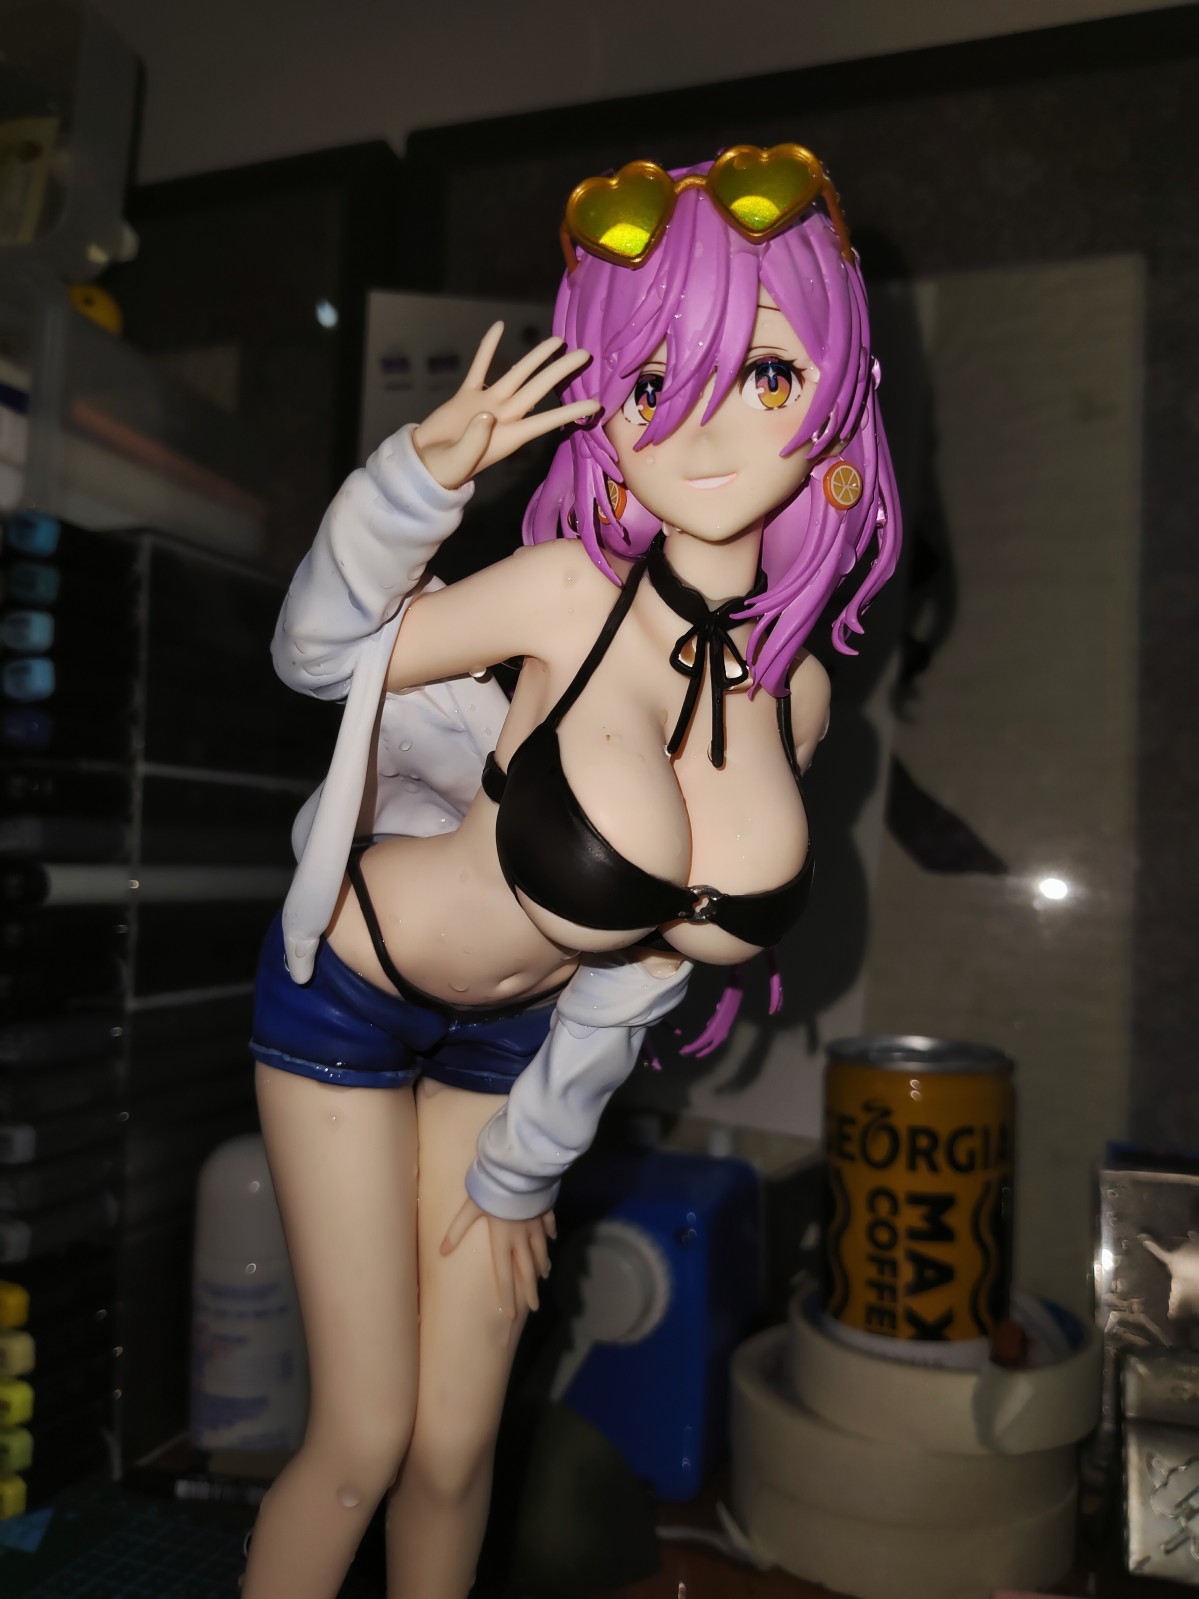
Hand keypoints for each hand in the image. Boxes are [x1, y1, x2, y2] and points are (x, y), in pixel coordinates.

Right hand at [412, 322, 599, 490]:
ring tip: (557, 341)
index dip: (570, 411)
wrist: (422, 464)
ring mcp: (486, 403)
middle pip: (538, 388)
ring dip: (536, 357)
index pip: (545, 421)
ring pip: (516, 374)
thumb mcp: (459, 461)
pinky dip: (488, 347)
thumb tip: (488, 415)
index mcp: (507, 436)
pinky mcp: (467, 394)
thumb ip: (475, 441)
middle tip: (585, 354)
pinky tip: (499, 326)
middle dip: (561, 371)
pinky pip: (480, 366)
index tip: (596, 404)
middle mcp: (503, 416)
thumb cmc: (444, 470)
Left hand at [441, 1195, 555, 1318]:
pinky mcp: (544, 1211)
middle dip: (530, 1291)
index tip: (511, 1315)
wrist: (519, 1170)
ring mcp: (535, 1225)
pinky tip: (552, 1240)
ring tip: (544, 1277)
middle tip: (535, 1307)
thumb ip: (456, 1230)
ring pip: (541, 1250)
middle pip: (527, 1269)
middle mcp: (522, 1238)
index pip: (505, 1275)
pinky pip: (548, 1227)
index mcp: (503, 1241)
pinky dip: (550, 1236)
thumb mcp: (470, 1209)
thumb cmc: (492, 1190)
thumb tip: (441, 1252)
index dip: (507, 1295)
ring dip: (542, 1265)